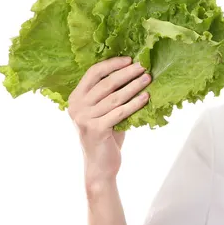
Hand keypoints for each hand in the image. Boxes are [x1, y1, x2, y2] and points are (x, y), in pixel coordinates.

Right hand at [67, 56, 151, 190]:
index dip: (112, 64)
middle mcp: (77, 106)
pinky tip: (146, 97)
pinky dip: (134, 103)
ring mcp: (85, 118)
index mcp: (76, 98)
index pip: (93, 73)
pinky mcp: (96, 129)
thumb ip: (110, 94)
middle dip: (127, 73)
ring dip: (134, 86)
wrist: (101, 165)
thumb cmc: (106, 134)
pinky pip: (120, 112)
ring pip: (115, 97)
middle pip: (106, 83)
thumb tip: (133, 72)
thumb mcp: (104, 111)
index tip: (130, 59)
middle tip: (143, 66)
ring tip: (148, 78)